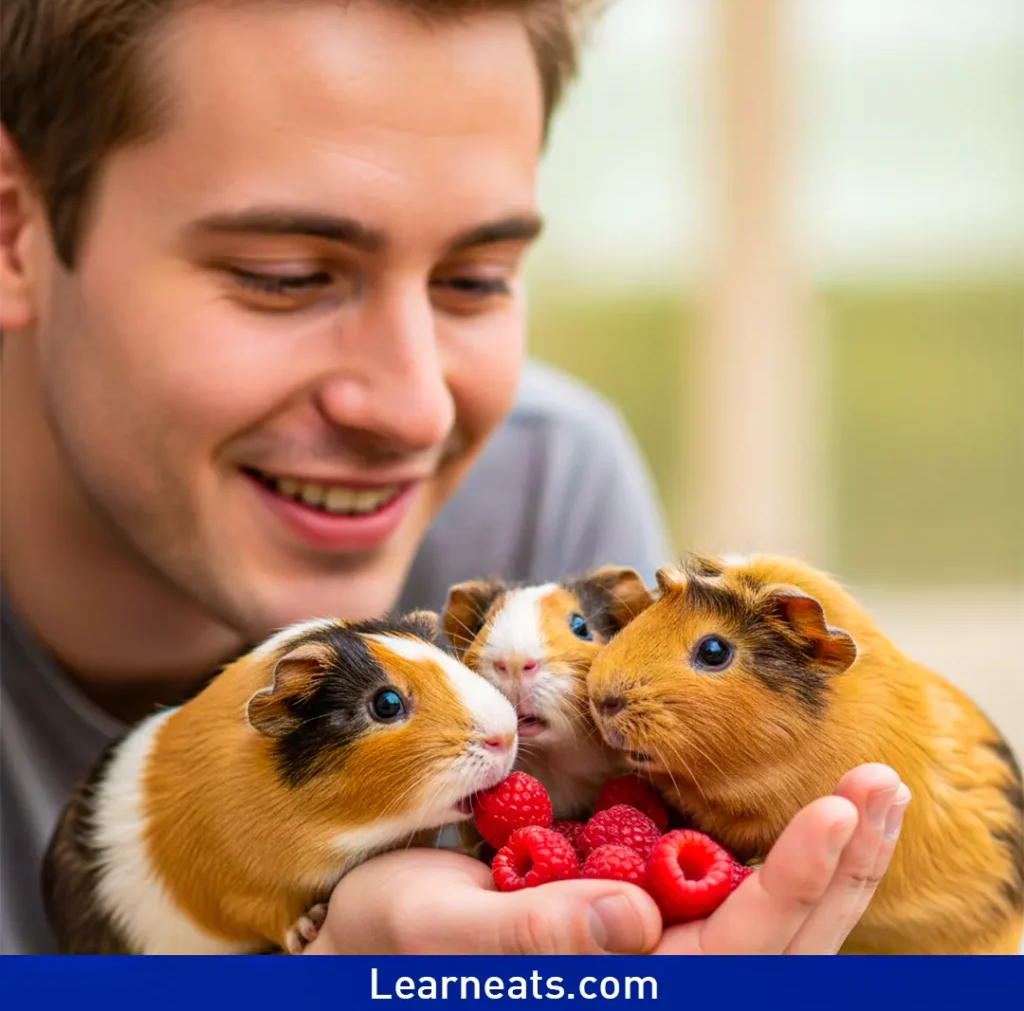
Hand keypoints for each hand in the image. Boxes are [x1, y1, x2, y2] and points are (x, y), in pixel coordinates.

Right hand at [304, 762, 908, 954]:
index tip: (840, 809)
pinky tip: (819, 805)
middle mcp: (656, 975)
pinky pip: (737, 886)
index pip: (733, 955)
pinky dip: (790, 847)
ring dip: (835, 856)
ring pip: (775, 917)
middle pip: (782, 943)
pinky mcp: (646, 901)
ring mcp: (658, 941)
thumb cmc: (396, 939)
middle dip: (843, 866)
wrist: (376, 925)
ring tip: (880, 790)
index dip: (794, 886)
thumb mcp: (447, 933)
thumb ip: (537, 934)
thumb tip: (636, 920)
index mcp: (618, 994)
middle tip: (889, 784)